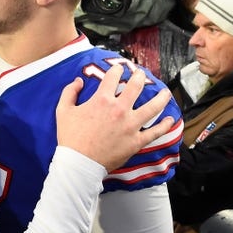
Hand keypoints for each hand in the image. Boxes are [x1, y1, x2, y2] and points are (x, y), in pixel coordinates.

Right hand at [56, 65, 172, 171]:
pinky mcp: (136, 141)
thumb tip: (79, 81)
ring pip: (153, 107)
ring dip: (161, 97)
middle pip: (137, 86)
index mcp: (102, 100)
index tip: (119, 69)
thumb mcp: (63, 111)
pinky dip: (164, 125)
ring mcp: (130, 125)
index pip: (114, 77)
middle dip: (140, 76)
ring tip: (165, 92)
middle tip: (141, 74)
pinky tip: (169, 119)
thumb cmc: (70, 138)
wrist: (79, 163)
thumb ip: (69, 92)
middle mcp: (119, 109)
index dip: (117, 69)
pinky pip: (155, 132)